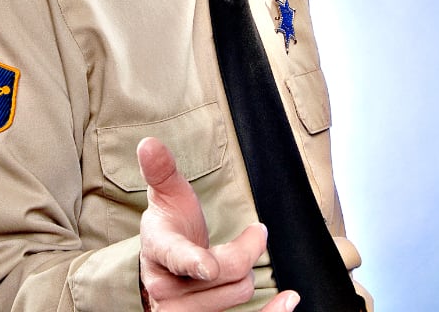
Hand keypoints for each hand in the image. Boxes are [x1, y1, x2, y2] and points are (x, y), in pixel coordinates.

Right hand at [136, 138, 298, 311]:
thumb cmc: (170, 230)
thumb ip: (162, 172)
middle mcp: (165, 287)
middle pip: (222, 273)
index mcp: (158, 250)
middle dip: (245, 251)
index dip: (192, 263)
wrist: (160, 271)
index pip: (175, 257)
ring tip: (241, 258)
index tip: (208, 267)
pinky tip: (290, 300)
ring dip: (248, 274)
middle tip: (253, 234)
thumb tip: (148, 143)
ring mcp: (180, 309)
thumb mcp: (167, 199)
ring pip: (236, 294)